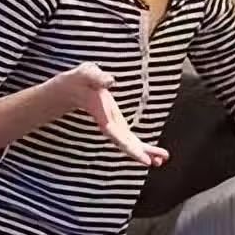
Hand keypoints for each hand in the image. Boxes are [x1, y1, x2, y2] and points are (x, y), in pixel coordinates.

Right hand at [54, 63, 168, 166]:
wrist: (71, 88)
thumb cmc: (81, 79)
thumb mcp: (87, 72)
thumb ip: (97, 77)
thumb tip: (111, 80)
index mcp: (101, 114)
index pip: (115, 134)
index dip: (127, 145)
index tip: (139, 155)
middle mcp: (108, 124)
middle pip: (123, 143)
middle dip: (138, 153)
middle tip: (155, 163)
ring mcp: (113, 126)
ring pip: (129, 144)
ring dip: (145, 152)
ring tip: (163, 159)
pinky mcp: (117, 125)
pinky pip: (130, 139)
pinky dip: (143, 147)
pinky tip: (157, 154)